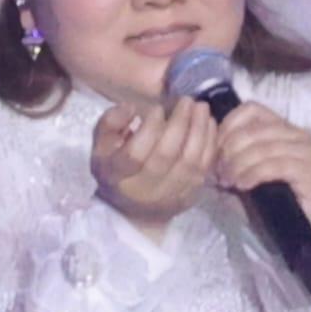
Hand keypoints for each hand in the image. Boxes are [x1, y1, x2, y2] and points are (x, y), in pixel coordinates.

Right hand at [91, 96, 215, 237]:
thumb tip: (131, 108)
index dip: (149, 129)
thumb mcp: (101, 146)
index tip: (157, 108)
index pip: (134, 154)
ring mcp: (169, 195)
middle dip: (179, 123)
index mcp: (116, 175)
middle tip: (186, 101)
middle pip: (165, 155)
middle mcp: (143, 189)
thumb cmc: (117, 169)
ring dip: (199, 130)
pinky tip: (209, 124)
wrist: (134, 210)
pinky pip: (203, 168)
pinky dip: (209, 143)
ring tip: (201, 107)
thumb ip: (110, 123)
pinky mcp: (189, 196)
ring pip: (189, 161)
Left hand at [213, 101, 310, 230]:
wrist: (286, 232)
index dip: (227, 127)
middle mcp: (299, 134)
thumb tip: (209, 139)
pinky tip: (243, 186)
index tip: (214, 151)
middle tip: (219, 173)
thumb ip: (228, 149)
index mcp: (282, 126)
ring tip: (228, 181)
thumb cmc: (262, 199)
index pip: (252, 110)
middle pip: (256, 129)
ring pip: (265, 147)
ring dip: (240, 164)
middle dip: (230, 150)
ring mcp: (309, 152)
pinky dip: (254, 174)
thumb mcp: (239, 167)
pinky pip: (277, 165)